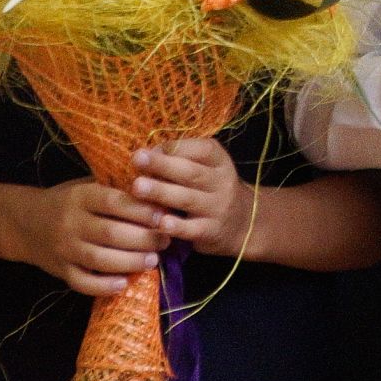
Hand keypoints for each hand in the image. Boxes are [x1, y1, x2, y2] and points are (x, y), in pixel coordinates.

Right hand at [12, 177, 163, 294]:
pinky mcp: (60, 271)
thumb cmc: (67, 202)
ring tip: (152, 261)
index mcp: (80, 197)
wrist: (24, 223)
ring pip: (99, 259)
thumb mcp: (86, 185)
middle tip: (165, 241)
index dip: (140, 210)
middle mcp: (70, 222)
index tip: (162, 215)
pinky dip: (103, 286)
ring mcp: (64, 248)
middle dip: (143, 239)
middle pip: (111, 233)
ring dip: (130, 262)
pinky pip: (82, 282)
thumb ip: (115, 187)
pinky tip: (124, 284)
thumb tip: (157, 185)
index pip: (113, 202)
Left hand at [133, 139, 249, 256]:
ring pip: (188, 199)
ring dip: (161, 192)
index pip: (200, 150)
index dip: (173, 148)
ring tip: (137, 187)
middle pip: (190, 172)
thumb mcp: (207, 167)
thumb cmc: (212, 188)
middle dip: (162, 165)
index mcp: (219, 160)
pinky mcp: (212, 231)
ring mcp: (218, 208)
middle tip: (137, 159)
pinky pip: (192, 229)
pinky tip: (160, 223)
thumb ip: (182, 158)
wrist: (244, 222)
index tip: (146, 150)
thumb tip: (146, 154)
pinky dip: (177, 226)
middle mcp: (221, 182)